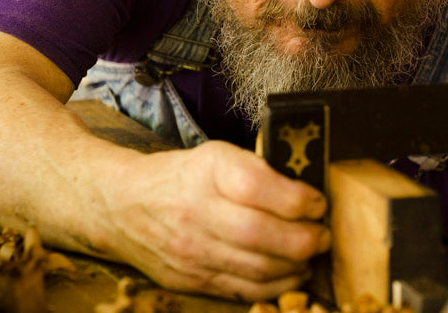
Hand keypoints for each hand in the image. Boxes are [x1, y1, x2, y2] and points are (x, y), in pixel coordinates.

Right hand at [95, 140, 329, 301]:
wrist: (123, 205)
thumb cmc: (183, 177)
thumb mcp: (218, 156)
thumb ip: (259, 170)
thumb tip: (309, 192)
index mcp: (208, 171)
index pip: (258, 186)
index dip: (298, 199)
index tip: (318, 203)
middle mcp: (197, 211)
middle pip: (260, 234)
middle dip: (305, 239)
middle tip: (325, 234)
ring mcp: (192, 250)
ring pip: (257, 268)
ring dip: (297, 265)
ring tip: (312, 253)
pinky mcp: (191, 279)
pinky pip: (245, 291)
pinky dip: (277, 286)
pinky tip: (292, 273)